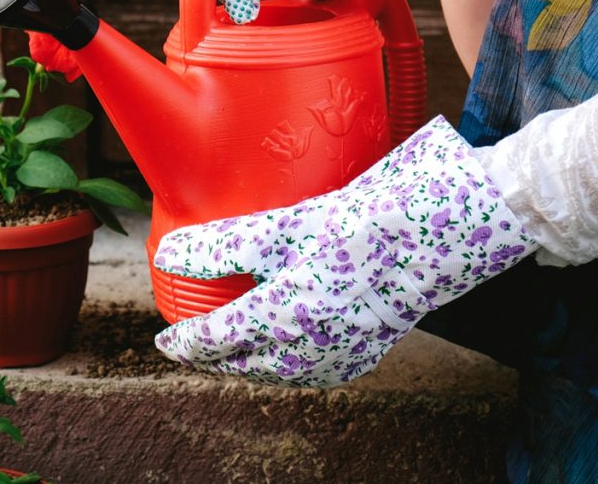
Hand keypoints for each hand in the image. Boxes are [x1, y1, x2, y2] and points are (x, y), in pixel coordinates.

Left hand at [154, 117, 537, 386]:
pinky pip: (305, 373)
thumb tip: (167, 257)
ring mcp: (336, 359)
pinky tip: (277, 351)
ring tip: (226, 350)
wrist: (431, 241)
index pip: (215, 341)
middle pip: (240, 364)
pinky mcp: (360, 358)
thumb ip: (222, 246)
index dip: (185, 343)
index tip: (166, 340)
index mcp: (281, 317)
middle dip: (210, 358)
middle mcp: (306, 349)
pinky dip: (280, 366)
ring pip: (272, 373)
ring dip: (244, 364)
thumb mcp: (281, 227)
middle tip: (189, 346)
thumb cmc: (354, 224)